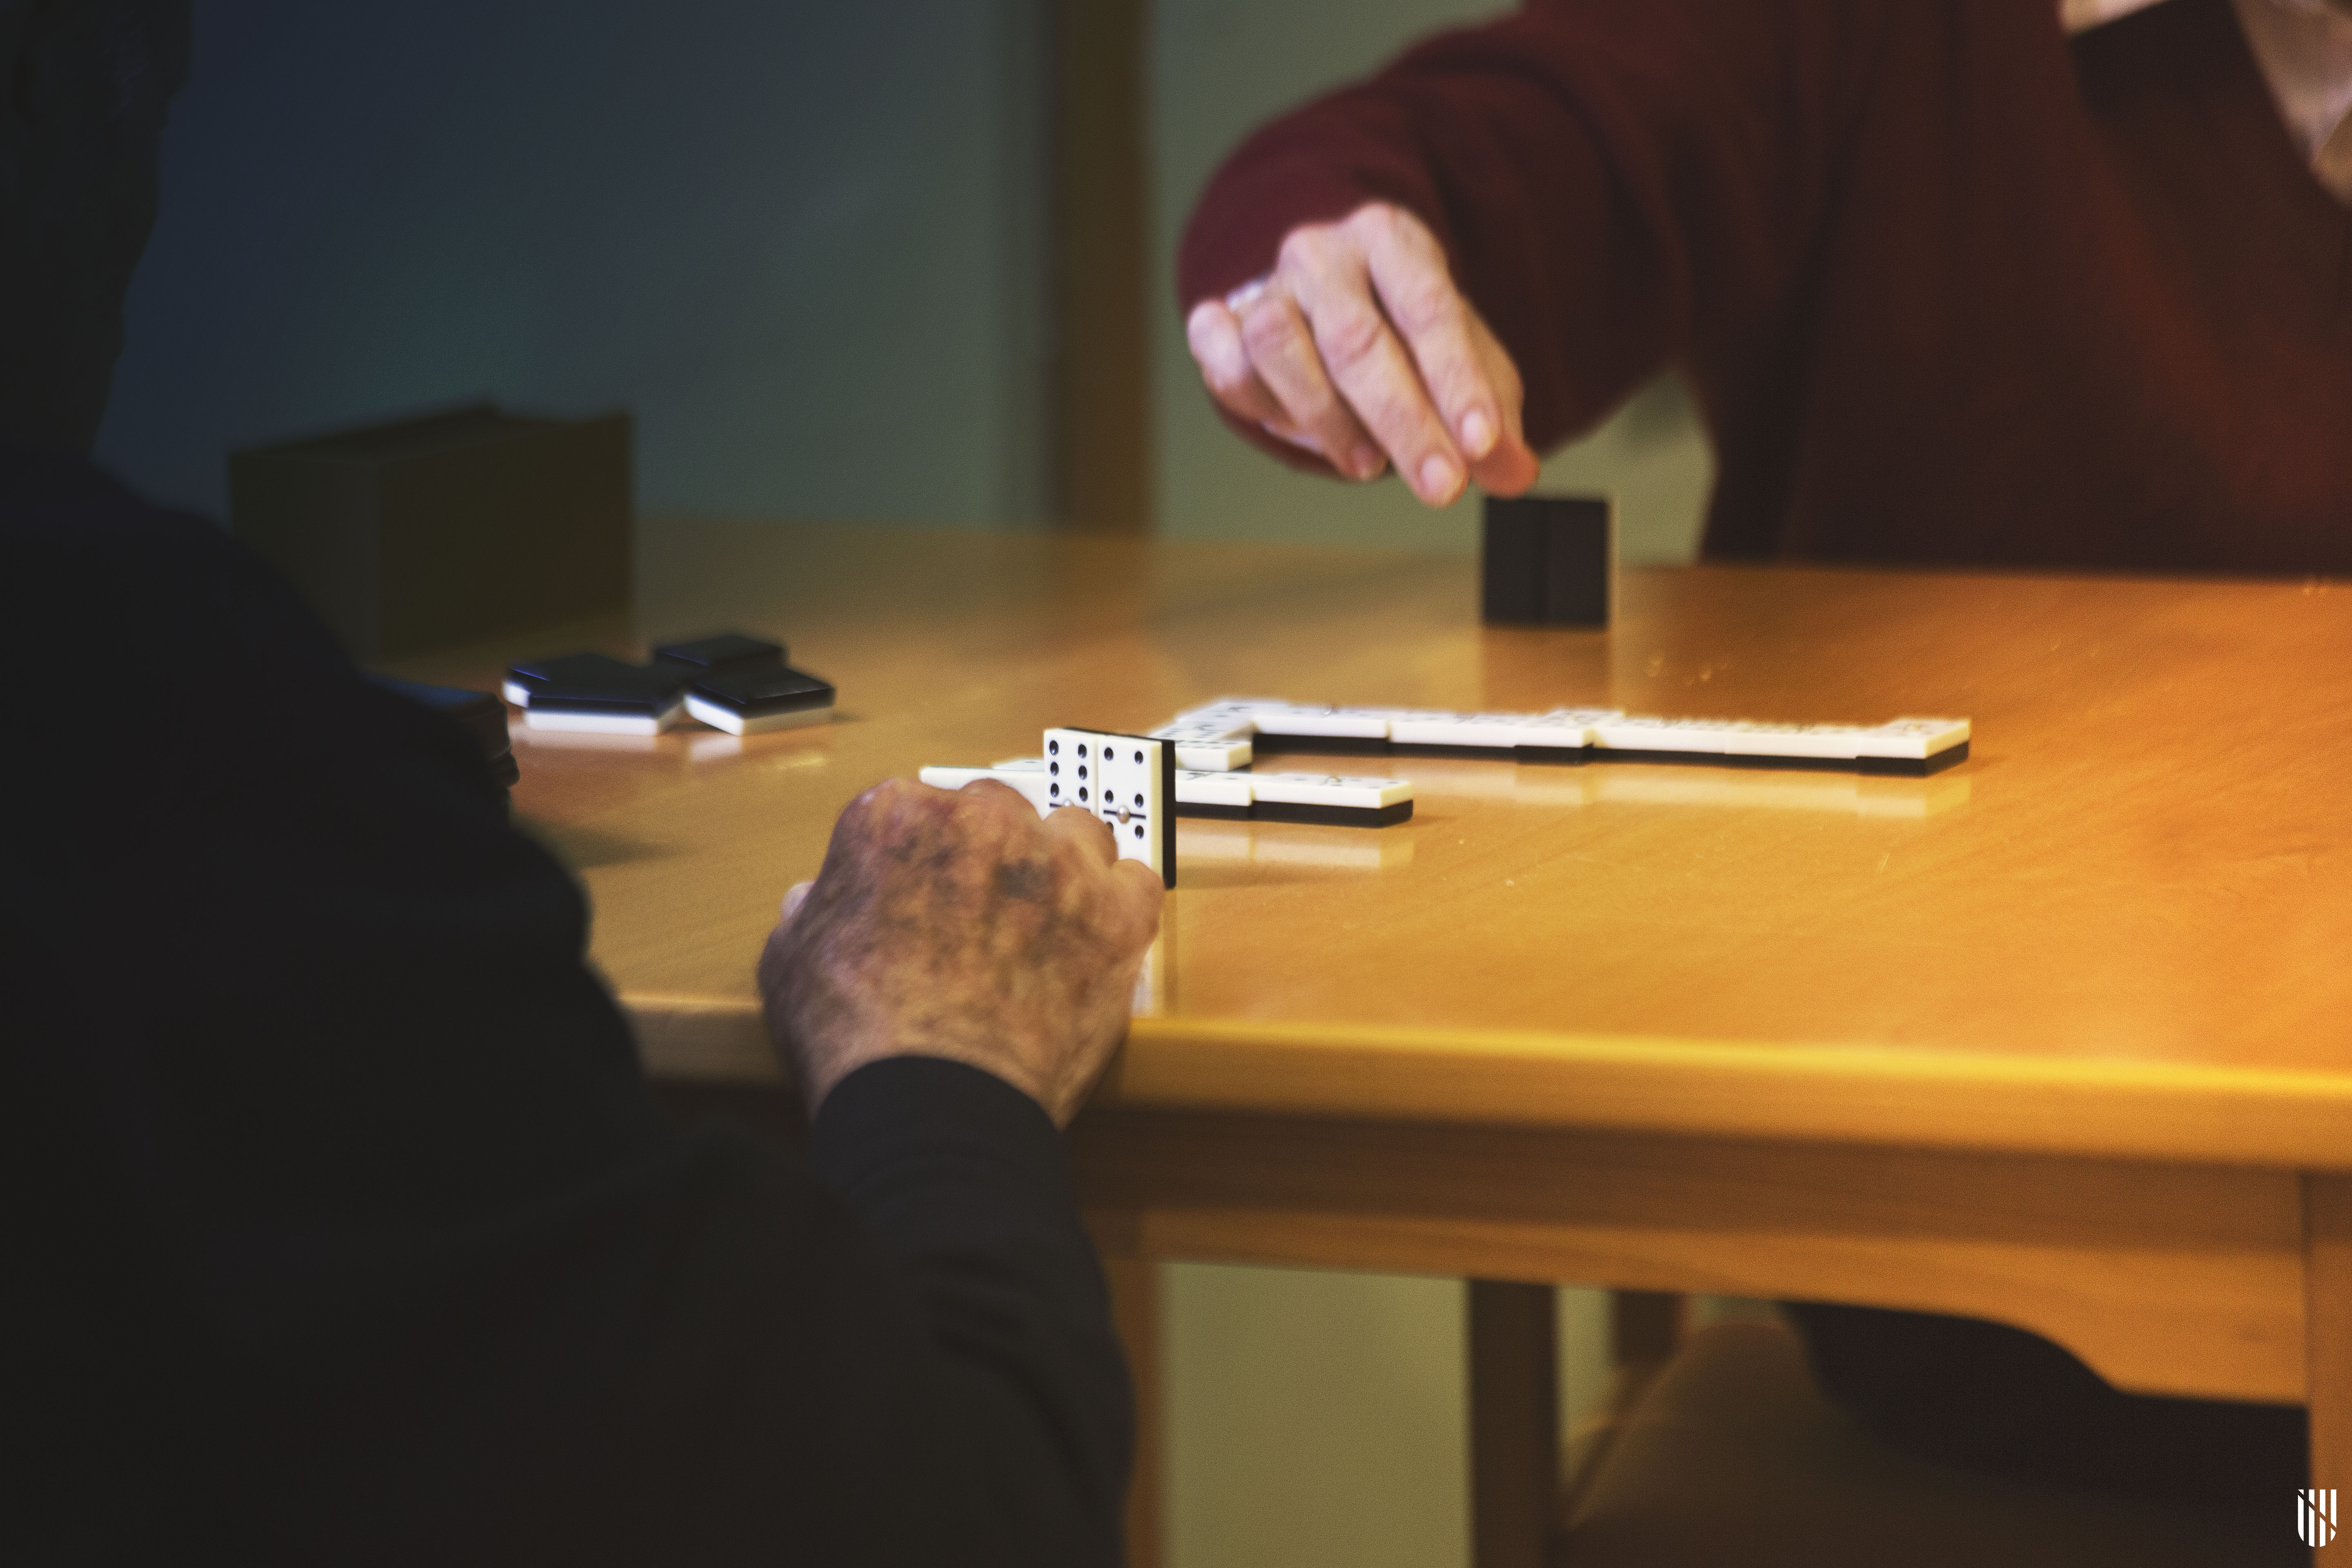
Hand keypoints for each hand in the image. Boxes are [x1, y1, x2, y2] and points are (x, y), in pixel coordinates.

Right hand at [758, 778, 1165, 1125]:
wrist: (932, 1104)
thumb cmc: (857, 1039)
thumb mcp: (791, 960)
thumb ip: (812, 911)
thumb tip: (816, 899)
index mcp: (895, 817)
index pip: (915, 809)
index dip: (920, 857)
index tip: (924, 893)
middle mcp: (981, 819)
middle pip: (995, 812)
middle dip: (989, 856)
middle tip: (980, 916)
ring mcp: (1056, 863)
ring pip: (1075, 833)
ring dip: (1063, 866)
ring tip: (1047, 918)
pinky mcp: (1114, 914)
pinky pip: (1136, 883)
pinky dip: (1120, 906)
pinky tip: (1098, 938)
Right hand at [1185, 201, 1540, 506]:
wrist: (1326, 302)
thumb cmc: (1403, 334)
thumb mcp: (1464, 363)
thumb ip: (1493, 417)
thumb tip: (1515, 474)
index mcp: (1391, 239)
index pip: (1428, 306)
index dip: (1456, 380)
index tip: (1481, 443)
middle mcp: (1322, 253)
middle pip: (1355, 338)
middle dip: (1404, 423)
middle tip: (1442, 486)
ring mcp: (1264, 286)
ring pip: (1278, 347)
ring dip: (1328, 421)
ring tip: (1370, 465)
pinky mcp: (1218, 323)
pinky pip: (1226, 366)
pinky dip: (1255, 403)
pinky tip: (1292, 427)